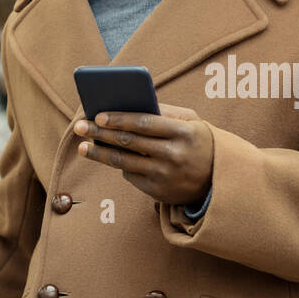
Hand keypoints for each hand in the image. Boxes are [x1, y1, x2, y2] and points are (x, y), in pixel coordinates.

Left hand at [73, 102, 213, 204]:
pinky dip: (120, 165)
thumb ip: (165, 111)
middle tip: (79, 127)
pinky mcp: (158, 192)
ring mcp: (165, 176)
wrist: (219, 182)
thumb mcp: (192, 122)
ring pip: (124, 162)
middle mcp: (174, 155)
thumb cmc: (199, 143)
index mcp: (184, 132)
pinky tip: (109, 157)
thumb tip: (129, 104)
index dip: (119, 119)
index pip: (144, 123)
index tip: (98, 115)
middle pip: (129, 142)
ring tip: (82, 147)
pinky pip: (131, 176)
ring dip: (100, 153)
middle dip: (101, 134)